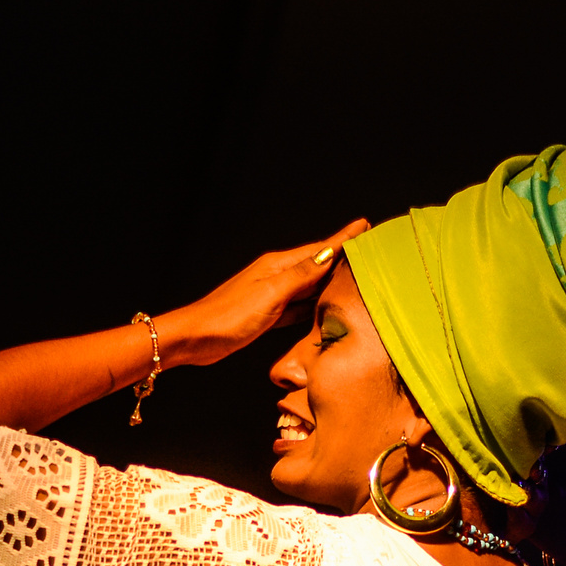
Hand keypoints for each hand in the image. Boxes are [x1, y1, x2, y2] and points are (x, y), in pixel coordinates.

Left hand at [162, 220, 370, 365]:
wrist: (195, 339)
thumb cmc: (228, 317)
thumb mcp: (270, 295)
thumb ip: (301, 276)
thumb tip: (329, 255)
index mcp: (277, 266)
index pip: (319, 250)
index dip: (344, 241)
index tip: (365, 226)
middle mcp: (276, 276)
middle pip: (317, 265)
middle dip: (343, 257)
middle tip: (370, 250)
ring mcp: (271, 295)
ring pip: (309, 286)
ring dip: (331, 280)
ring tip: (356, 275)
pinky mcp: (267, 314)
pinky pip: (298, 305)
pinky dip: (314, 304)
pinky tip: (325, 305)